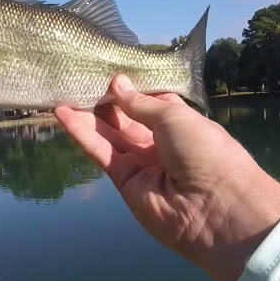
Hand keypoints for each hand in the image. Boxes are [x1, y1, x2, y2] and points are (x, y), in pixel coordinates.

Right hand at [54, 75, 279, 280]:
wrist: (215, 208)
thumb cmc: (206, 151)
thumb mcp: (175, 116)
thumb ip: (140, 103)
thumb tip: (117, 83)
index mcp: (183, 125)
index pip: (151, 103)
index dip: (131, 89)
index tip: (109, 72)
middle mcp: (162, 144)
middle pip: (127, 119)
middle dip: (106, 101)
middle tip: (81, 79)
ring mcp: (142, 164)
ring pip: (110, 135)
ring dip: (88, 115)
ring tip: (65, 92)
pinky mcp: (124, 181)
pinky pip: (102, 153)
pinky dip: (83, 134)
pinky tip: (64, 115)